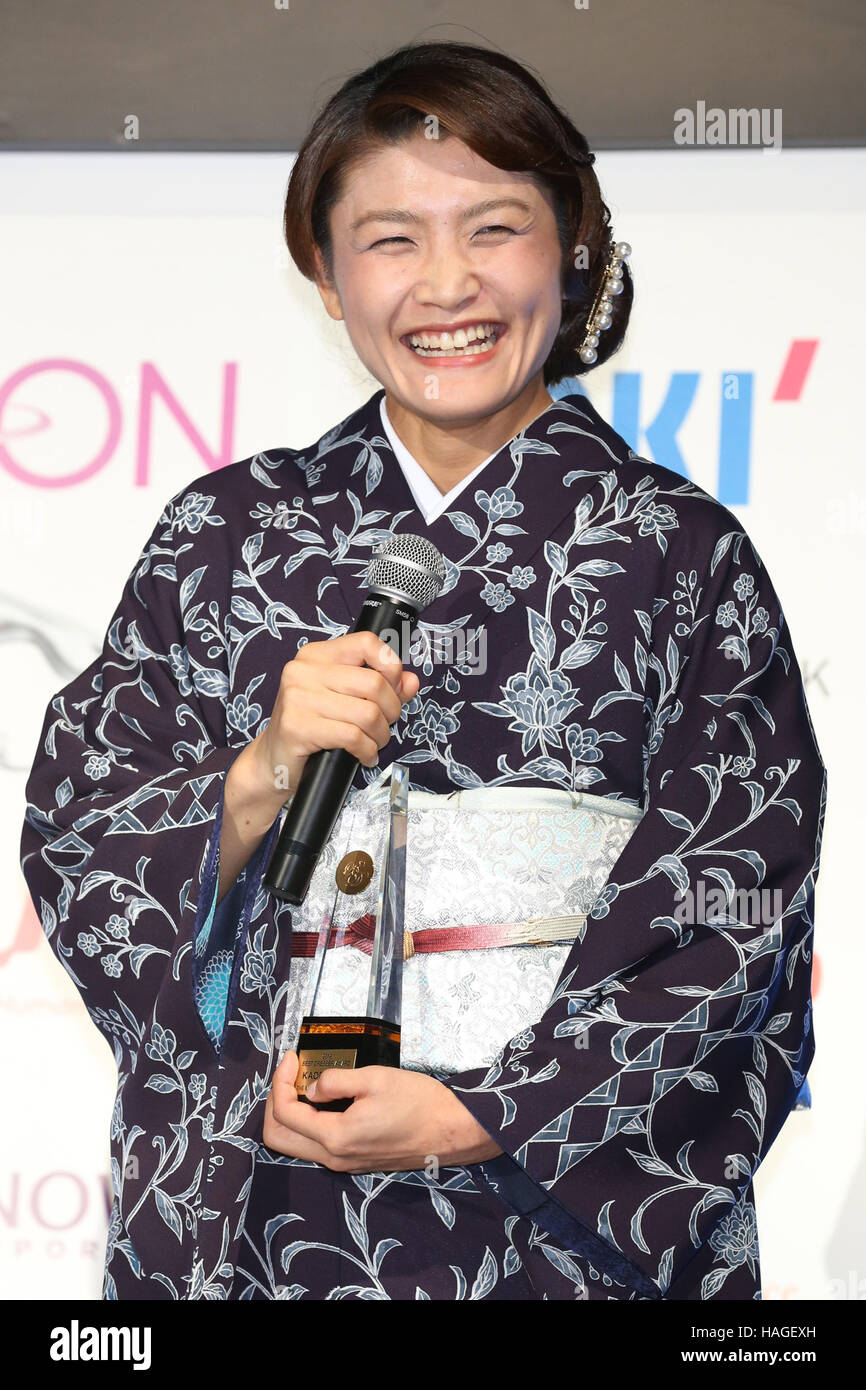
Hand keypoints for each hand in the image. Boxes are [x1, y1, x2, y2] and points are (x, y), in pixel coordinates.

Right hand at [251, 631, 420, 801]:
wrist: (274, 760)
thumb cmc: (312, 726)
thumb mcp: (346, 699)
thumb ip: (382, 686)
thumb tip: (410, 682)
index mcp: (316, 655)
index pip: (367, 643)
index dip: (391, 666)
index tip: (394, 688)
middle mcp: (303, 670)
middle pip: (374, 683)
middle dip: (391, 710)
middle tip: (384, 726)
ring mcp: (298, 697)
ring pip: (367, 713)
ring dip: (380, 735)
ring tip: (374, 743)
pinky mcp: (298, 726)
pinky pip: (352, 737)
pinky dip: (367, 750)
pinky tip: (364, 755)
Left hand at [263, 1051, 502, 1172]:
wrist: (452, 1131)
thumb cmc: (419, 1102)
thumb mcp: (375, 1078)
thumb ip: (336, 1081)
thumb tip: (311, 1087)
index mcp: (336, 1137)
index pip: (285, 1113)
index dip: (280, 1081)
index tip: (293, 1056)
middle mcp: (334, 1158)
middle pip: (278, 1138)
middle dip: (276, 1101)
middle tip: (290, 1072)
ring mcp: (344, 1163)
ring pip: (295, 1145)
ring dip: (289, 1113)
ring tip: (304, 1082)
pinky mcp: (355, 1161)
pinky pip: (316, 1146)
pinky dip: (308, 1122)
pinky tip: (324, 1098)